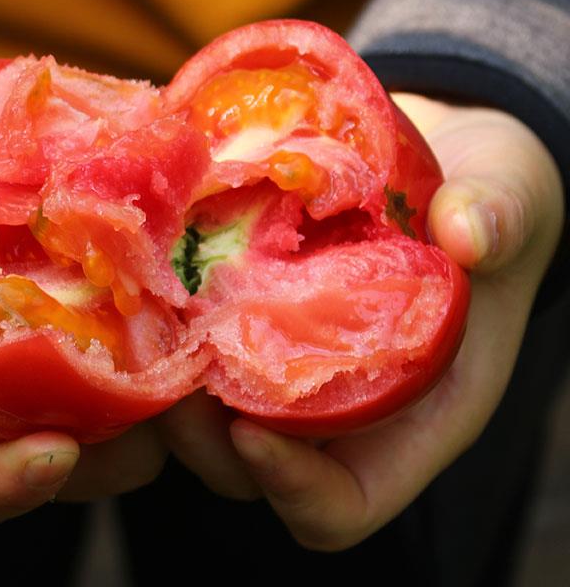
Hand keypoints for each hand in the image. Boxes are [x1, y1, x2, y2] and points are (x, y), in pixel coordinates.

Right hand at [0, 146, 165, 521]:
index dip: (0, 483)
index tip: (52, 453)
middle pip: (63, 467)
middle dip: (115, 446)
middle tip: (158, 394)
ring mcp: (47, 381)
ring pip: (120, 426)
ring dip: (160, 400)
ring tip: (187, 346)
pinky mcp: (89, 340)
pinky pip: (143, 366)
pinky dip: (170, 346)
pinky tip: (187, 301)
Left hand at [158, 95, 564, 548]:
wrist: (443, 156)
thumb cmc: (486, 197)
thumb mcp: (511, 198)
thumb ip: (500, 217)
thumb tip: (469, 232)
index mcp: (412, 408)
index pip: (344, 501)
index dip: (293, 487)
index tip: (249, 432)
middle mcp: (337, 397)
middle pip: (247, 463)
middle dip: (199, 431)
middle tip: (172, 362)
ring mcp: (287, 354)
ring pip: (202, 409)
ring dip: (163, 375)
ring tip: (147, 314)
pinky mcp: (253, 305)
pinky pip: (192, 337)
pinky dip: (162, 317)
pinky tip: (150, 256)